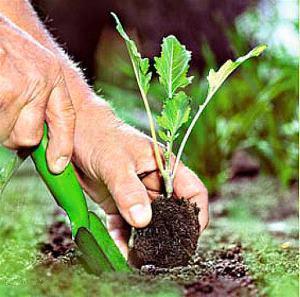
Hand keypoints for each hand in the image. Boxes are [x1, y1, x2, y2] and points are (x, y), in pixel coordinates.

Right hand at [0, 15, 74, 172]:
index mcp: (51, 74)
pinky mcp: (2, 91)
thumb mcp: (31, 66)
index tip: (58, 165)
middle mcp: (40, 80)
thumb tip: (38, 140)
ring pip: (10, 134)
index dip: (63, 144)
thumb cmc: (5, 47)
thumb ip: (39, 97)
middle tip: (6, 121)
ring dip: (0, 128)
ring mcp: (19, 86)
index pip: (65, 117)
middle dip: (16, 137)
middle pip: (31, 136)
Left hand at [72, 99, 208, 256]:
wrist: (74, 133)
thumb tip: (143, 220)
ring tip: (138, 260)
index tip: (191, 236)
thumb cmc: (100, 137)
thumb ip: (129, 190)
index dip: (198, 213)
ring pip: (147, 223)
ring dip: (144, 242)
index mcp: (164, 166)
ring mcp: (136, 193)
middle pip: (171, 213)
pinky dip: (122, 239)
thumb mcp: (115, 162)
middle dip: (167, 235)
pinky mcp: (118, 202)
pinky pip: (124, 225)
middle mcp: (154, 182)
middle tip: (160, 256)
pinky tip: (119, 251)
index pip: (193, 191)